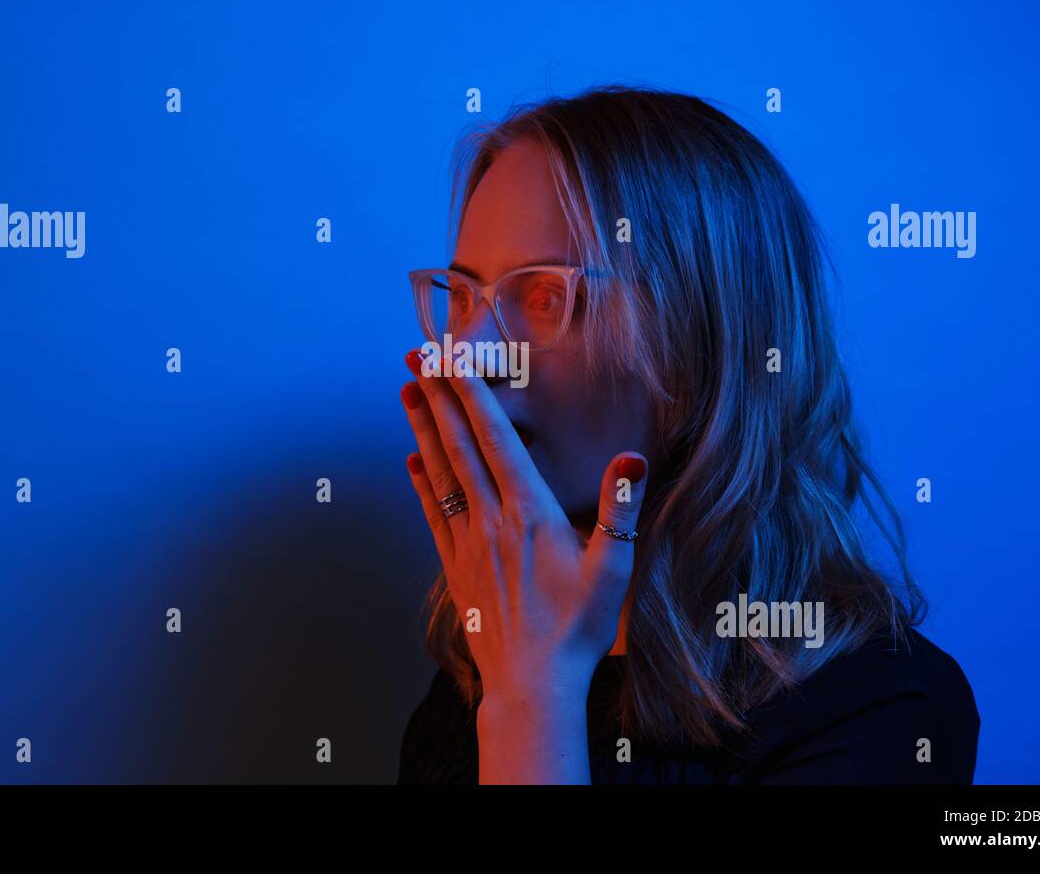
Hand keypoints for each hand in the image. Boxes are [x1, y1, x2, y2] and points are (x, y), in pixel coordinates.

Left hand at [400, 349, 648, 705]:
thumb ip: (619, 511)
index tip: (453, 358)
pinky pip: (433, 513)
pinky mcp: (456, 567)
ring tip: (407, 390)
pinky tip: (411, 461)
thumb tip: (631, 460)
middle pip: (460, 445)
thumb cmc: (578, 628)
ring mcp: (469, 543)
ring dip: (423, 428)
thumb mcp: (614, 569)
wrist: (532, 684)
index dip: (473, 395)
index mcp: (530, 513)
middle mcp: (492, 520)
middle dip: (439, 396)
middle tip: (418, 354)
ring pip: (441, 472)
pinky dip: (421, 482)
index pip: (496, 439)